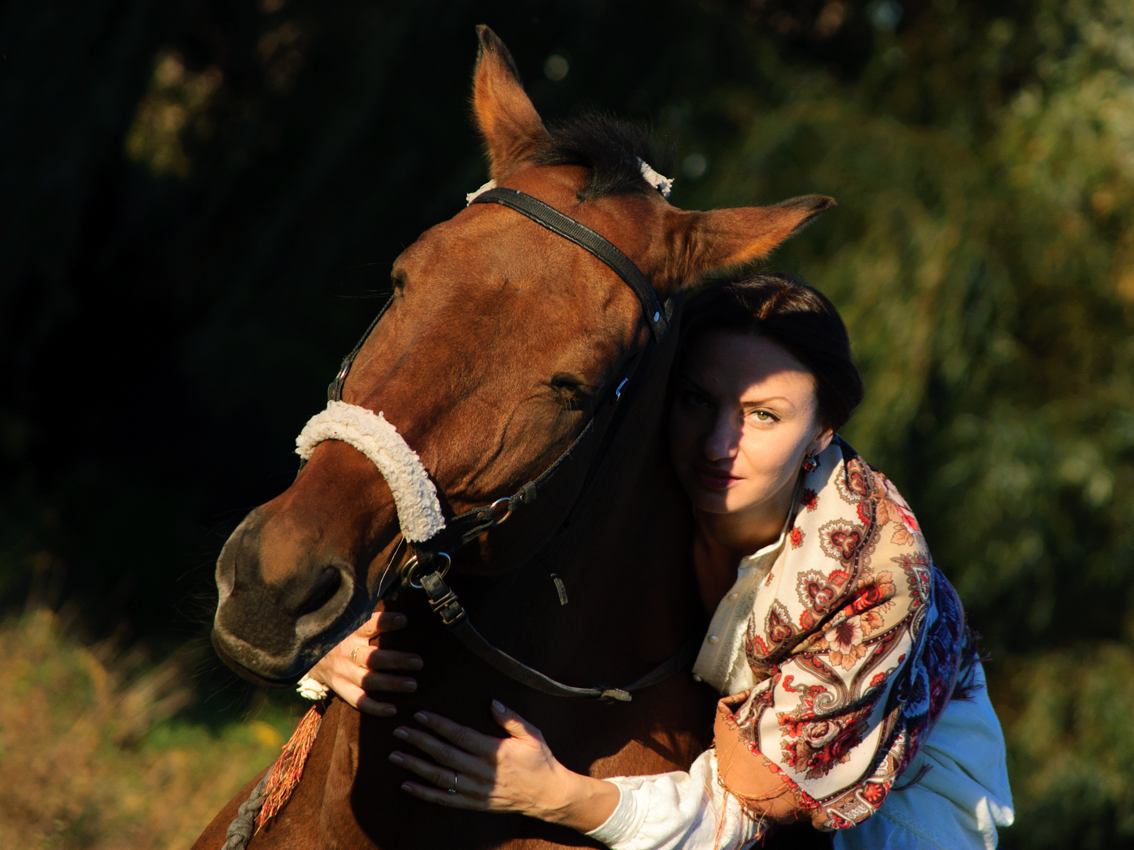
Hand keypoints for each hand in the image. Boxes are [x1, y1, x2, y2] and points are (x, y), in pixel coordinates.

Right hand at [307, 611, 421, 715]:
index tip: (404, 620)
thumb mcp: (347, 618)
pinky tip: (392, 709)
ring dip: (391, 683)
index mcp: (349, 631)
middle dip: (397, 660)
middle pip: (373, 658)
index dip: (386, 622)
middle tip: (419, 662)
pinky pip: (357, 700)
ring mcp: (342, 672)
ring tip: (412, 684)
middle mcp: (345, 651)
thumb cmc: (336, 631)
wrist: (303, 650)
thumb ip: (368, 614)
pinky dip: (374, 707)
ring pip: (368, 680)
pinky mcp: (339, 687)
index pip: (369, 625)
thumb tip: (397, 602)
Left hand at [389, 701, 618, 831]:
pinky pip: (445, 799)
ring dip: (416, 766)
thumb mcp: (532, 734)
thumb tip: (492, 702)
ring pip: (440, 777)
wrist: (549, 796)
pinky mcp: (474, 803)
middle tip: (399, 730)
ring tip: (396, 754)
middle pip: (444, 755)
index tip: (420, 715)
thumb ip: (511, 718)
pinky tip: (408, 785)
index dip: (438, 725)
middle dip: (419, 742)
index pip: (459, 735)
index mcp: (494, 751)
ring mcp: (476, 790)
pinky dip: (425, 793)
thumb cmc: (540, 760)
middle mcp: (481, 771)